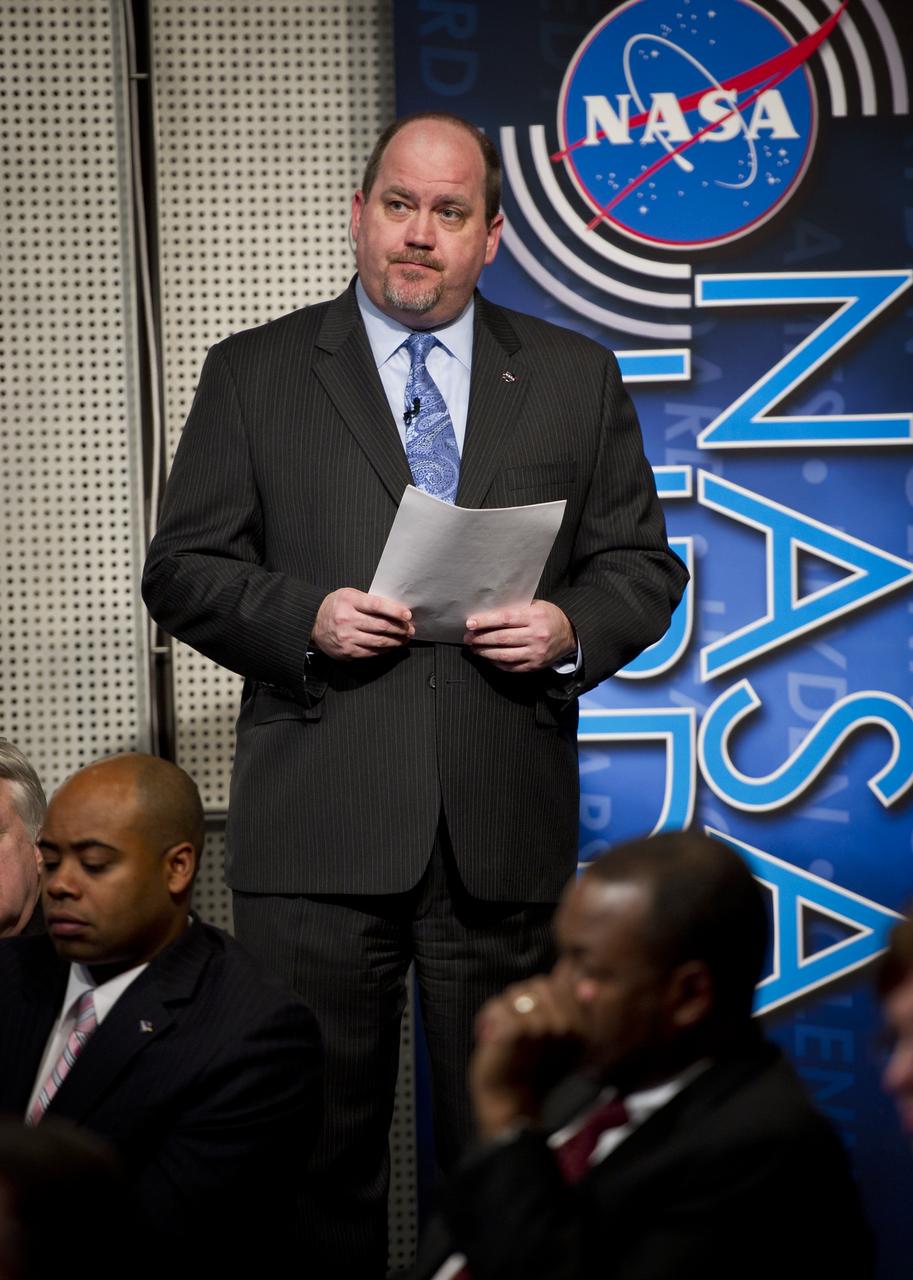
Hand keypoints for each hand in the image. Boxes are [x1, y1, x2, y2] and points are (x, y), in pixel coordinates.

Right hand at [311, 588, 413, 659]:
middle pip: (381, 625)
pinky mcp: (347, 651)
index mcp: (349, 601)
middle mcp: (347, 619)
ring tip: (404, 638)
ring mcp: (347, 637)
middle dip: (400, 628)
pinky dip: (385, 649)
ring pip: (379, 641)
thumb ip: (368, 601)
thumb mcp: (348, 595)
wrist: (312, 623)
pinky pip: (371, 652)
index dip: (395, 611)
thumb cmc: (335, 607)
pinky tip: (391, 646)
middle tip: (410, 628)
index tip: (407, 615)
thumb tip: (395, 610)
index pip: (377, 606)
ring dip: (396, 640)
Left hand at [463, 601, 575, 671]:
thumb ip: (516, 609)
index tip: (470, 623)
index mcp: (535, 617)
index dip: (485, 622)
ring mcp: (536, 653)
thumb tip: (487, 613)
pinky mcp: (534, 665)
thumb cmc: (548, 617)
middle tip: (467, 637)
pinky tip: (487, 657)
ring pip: (504, 655)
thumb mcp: (536, 606)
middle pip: (502, 638)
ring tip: (474, 648)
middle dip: (480, 638)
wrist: (570, 634)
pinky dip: (496, 662)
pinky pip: (511, 666)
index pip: (505, 619)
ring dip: (485, 652)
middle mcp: (536, 636)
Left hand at [470, 976, 585, 1138]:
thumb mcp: (558, 1038)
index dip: (538, 999)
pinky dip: (488, 1020)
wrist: (509, 1102)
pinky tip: (493, 1038)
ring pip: (515, 993)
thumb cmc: (530, 1069)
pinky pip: (498, 1007)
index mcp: (581, 1027)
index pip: (558, 984)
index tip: (533, 1024)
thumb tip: (587, 985)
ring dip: (504, 1011)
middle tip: (518, 1032)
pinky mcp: (518, 1031)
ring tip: (505, 1035)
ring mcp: (543, 1028)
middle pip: (538, 984)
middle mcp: (567, 1027)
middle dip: (521, 1003)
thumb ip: (571, 1008)